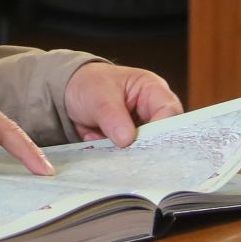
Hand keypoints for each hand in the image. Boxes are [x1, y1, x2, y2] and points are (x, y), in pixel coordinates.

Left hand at [64, 62, 182, 146]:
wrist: (71, 93)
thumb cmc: (91, 84)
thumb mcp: (98, 95)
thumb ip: (112, 116)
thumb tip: (127, 140)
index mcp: (153, 90)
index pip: (170, 110)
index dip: (161, 128)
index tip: (141, 141)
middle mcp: (153, 111)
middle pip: (164, 135)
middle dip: (143, 146)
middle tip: (122, 149)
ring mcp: (143, 130)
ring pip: (147, 150)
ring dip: (125, 152)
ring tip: (102, 140)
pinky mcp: (131, 144)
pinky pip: (130, 157)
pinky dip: (114, 154)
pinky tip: (96, 140)